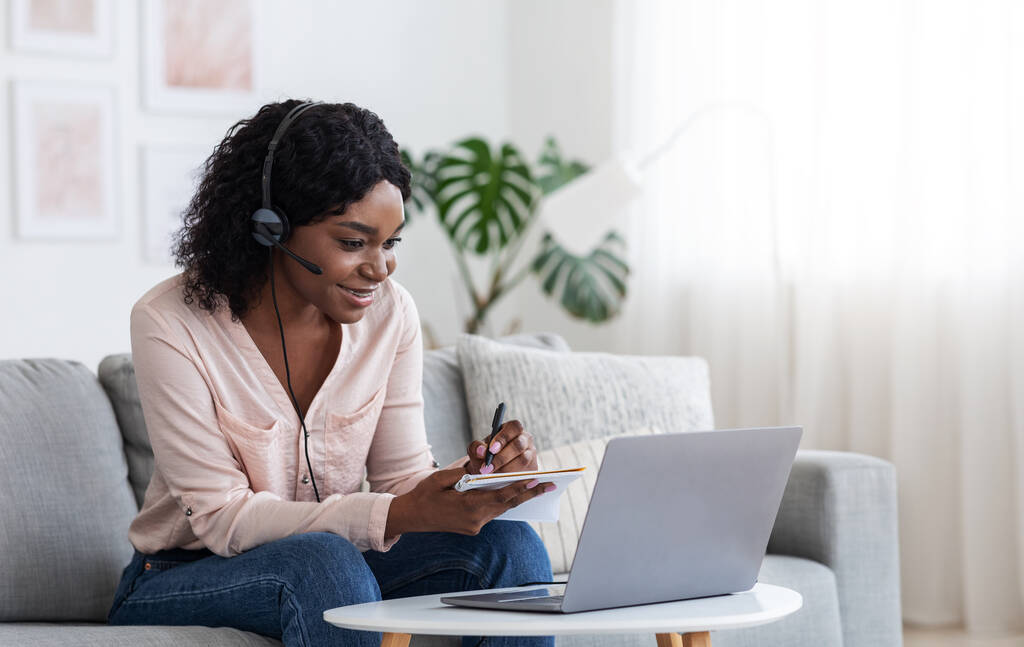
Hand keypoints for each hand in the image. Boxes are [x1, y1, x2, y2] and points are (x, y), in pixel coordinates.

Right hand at [385, 467, 553, 536]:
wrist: (411, 517)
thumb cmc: (425, 494)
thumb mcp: (441, 478)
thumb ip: (463, 473)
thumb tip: (482, 469)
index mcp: (468, 507)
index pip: (500, 496)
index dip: (520, 488)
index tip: (535, 480)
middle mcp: (475, 520)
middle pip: (507, 505)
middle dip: (529, 494)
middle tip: (549, 485)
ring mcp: (474, 526)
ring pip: (502, 509)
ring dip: (519, 498)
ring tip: (538, 488)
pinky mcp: (473, 527)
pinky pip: (493, 512)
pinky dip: (504, 502)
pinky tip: (515, 494)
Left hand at [466, 420, 538, 474]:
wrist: (491, 472)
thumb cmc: (485, 457)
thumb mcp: (477, 451)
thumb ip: (476, 447)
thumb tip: (481, 451)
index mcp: (512, 429)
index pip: (514, 427)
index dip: (504, 437)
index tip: (491, 449)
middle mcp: (525, 440)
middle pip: (519, 445)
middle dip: (502, 457)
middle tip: (487, 468)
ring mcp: (531, 454)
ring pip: (523, 460)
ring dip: (506, 469)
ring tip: (492, 476)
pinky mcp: (533, 469)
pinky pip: (526, 473)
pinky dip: (513, 477)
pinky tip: (501, 481)